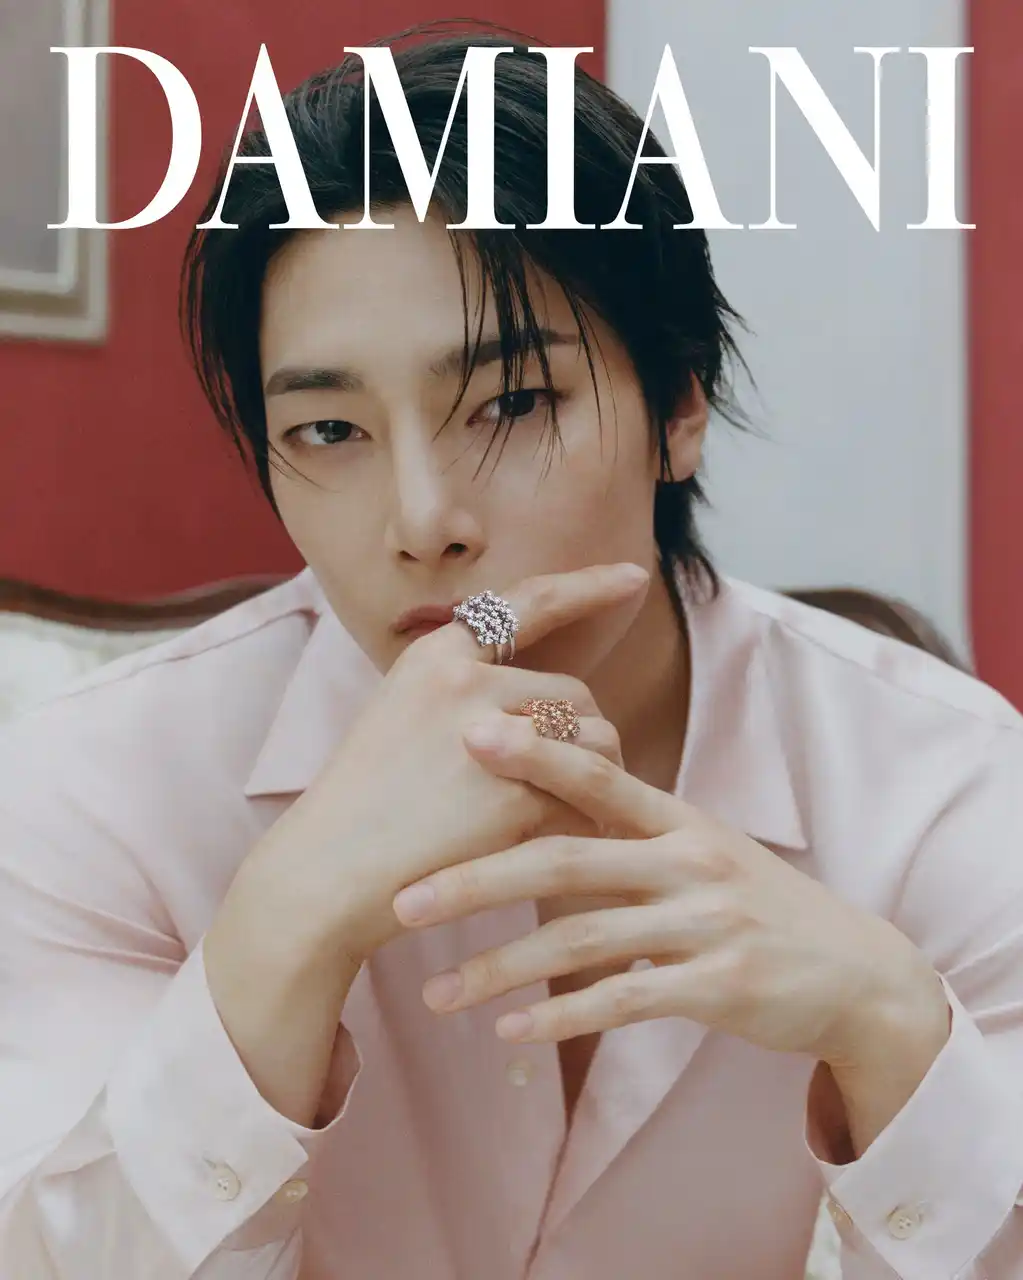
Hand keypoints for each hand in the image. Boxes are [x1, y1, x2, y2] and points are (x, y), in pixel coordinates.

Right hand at [246, 562, 649, 963]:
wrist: (324, 873)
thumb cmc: (366, 804)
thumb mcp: (403, 714)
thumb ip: (469, 692)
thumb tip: (557, 702)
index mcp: (437, 655)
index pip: (530, 602)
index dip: (589, 585)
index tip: (634, 573)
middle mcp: (466, 681)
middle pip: (577, 692)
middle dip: (579, 737)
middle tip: (553, 784)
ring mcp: (492, 733)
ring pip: (597, 740)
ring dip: (593, 778)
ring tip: (550, 812)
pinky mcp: (517, 794)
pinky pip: (590, 796)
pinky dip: (582, 823)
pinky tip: (544, 843)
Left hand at [392, 724, 949, 1075]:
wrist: (855, 972)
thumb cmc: (760, 905)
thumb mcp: (704, 851)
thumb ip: (631, 832)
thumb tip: (543, 810)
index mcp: (680, 819)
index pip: (597, 776)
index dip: (534, 754)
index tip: (468, 736)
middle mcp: (690, 860)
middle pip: (564, 859)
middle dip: (476, 878)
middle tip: (404, 901)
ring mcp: (706, 922)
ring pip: (580, 938)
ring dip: (500, 967)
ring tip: (436, 995)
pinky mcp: (718, 984)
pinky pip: (623, 999)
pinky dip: (561, 1015)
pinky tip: (510, 1030)